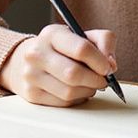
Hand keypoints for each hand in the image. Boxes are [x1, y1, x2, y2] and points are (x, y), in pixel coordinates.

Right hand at [0, 24, 116, 106]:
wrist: (26, 60)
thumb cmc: (61, 48)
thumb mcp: (81, 35)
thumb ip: (104, 41)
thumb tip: (111, 65)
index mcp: (52, 34)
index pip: (81, 49)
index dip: (100, 61)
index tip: (108, 67)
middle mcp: (37, 54)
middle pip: (74, 74)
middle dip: (95, 80)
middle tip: (103, 80)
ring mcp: (31, 76)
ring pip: (69, 92)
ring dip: (87, 91)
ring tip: (90, 85)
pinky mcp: (31, 94)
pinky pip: (63, 103)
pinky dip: (76, 99)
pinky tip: (77, 91)